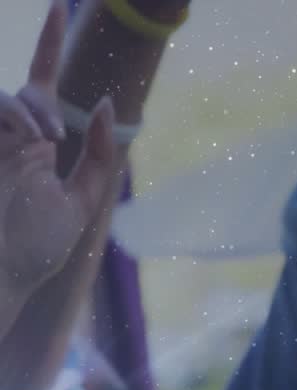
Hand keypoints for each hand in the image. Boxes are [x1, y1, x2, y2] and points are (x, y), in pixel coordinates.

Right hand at [0, 0, 116, 295]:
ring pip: (5, 99)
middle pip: (27, 92)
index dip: (48, 45)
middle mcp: (10, 139)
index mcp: (36, 148)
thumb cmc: (38, 247)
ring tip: (38, 143)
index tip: (57, 7)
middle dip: (40, 104)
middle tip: (53, 138)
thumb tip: (105, 104)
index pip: (44, 87)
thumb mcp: (82, 201)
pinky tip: (27, 139)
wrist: (2, 276)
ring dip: (26, 113)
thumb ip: (98, 156)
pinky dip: (13, 115)